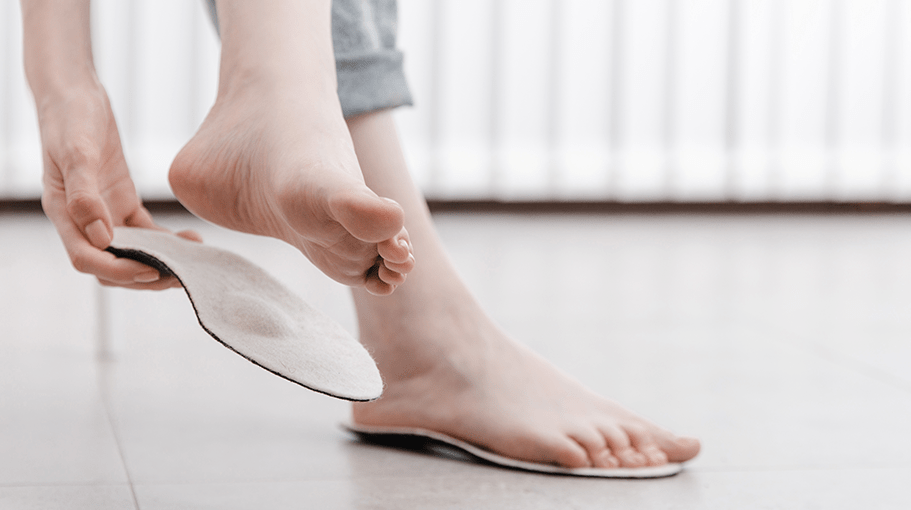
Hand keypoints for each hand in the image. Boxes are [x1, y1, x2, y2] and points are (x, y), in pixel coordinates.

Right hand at [37, 83, 199, 289]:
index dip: (119, 270)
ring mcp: (103, 214)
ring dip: (159, 263)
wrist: (75, 95)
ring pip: (131, 254)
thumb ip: (84, 196)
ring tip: (193, 262)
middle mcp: (82, 221)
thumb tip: (101, 239)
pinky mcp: (121, 203)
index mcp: (63, 214)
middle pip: (111, 266)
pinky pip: (145, 233)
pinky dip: (166, 242)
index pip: (87, 259)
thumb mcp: (75, 152)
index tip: (152, 270)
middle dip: (145, 276)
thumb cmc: (70, 119)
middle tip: (182, 275)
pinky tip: (190, 240)